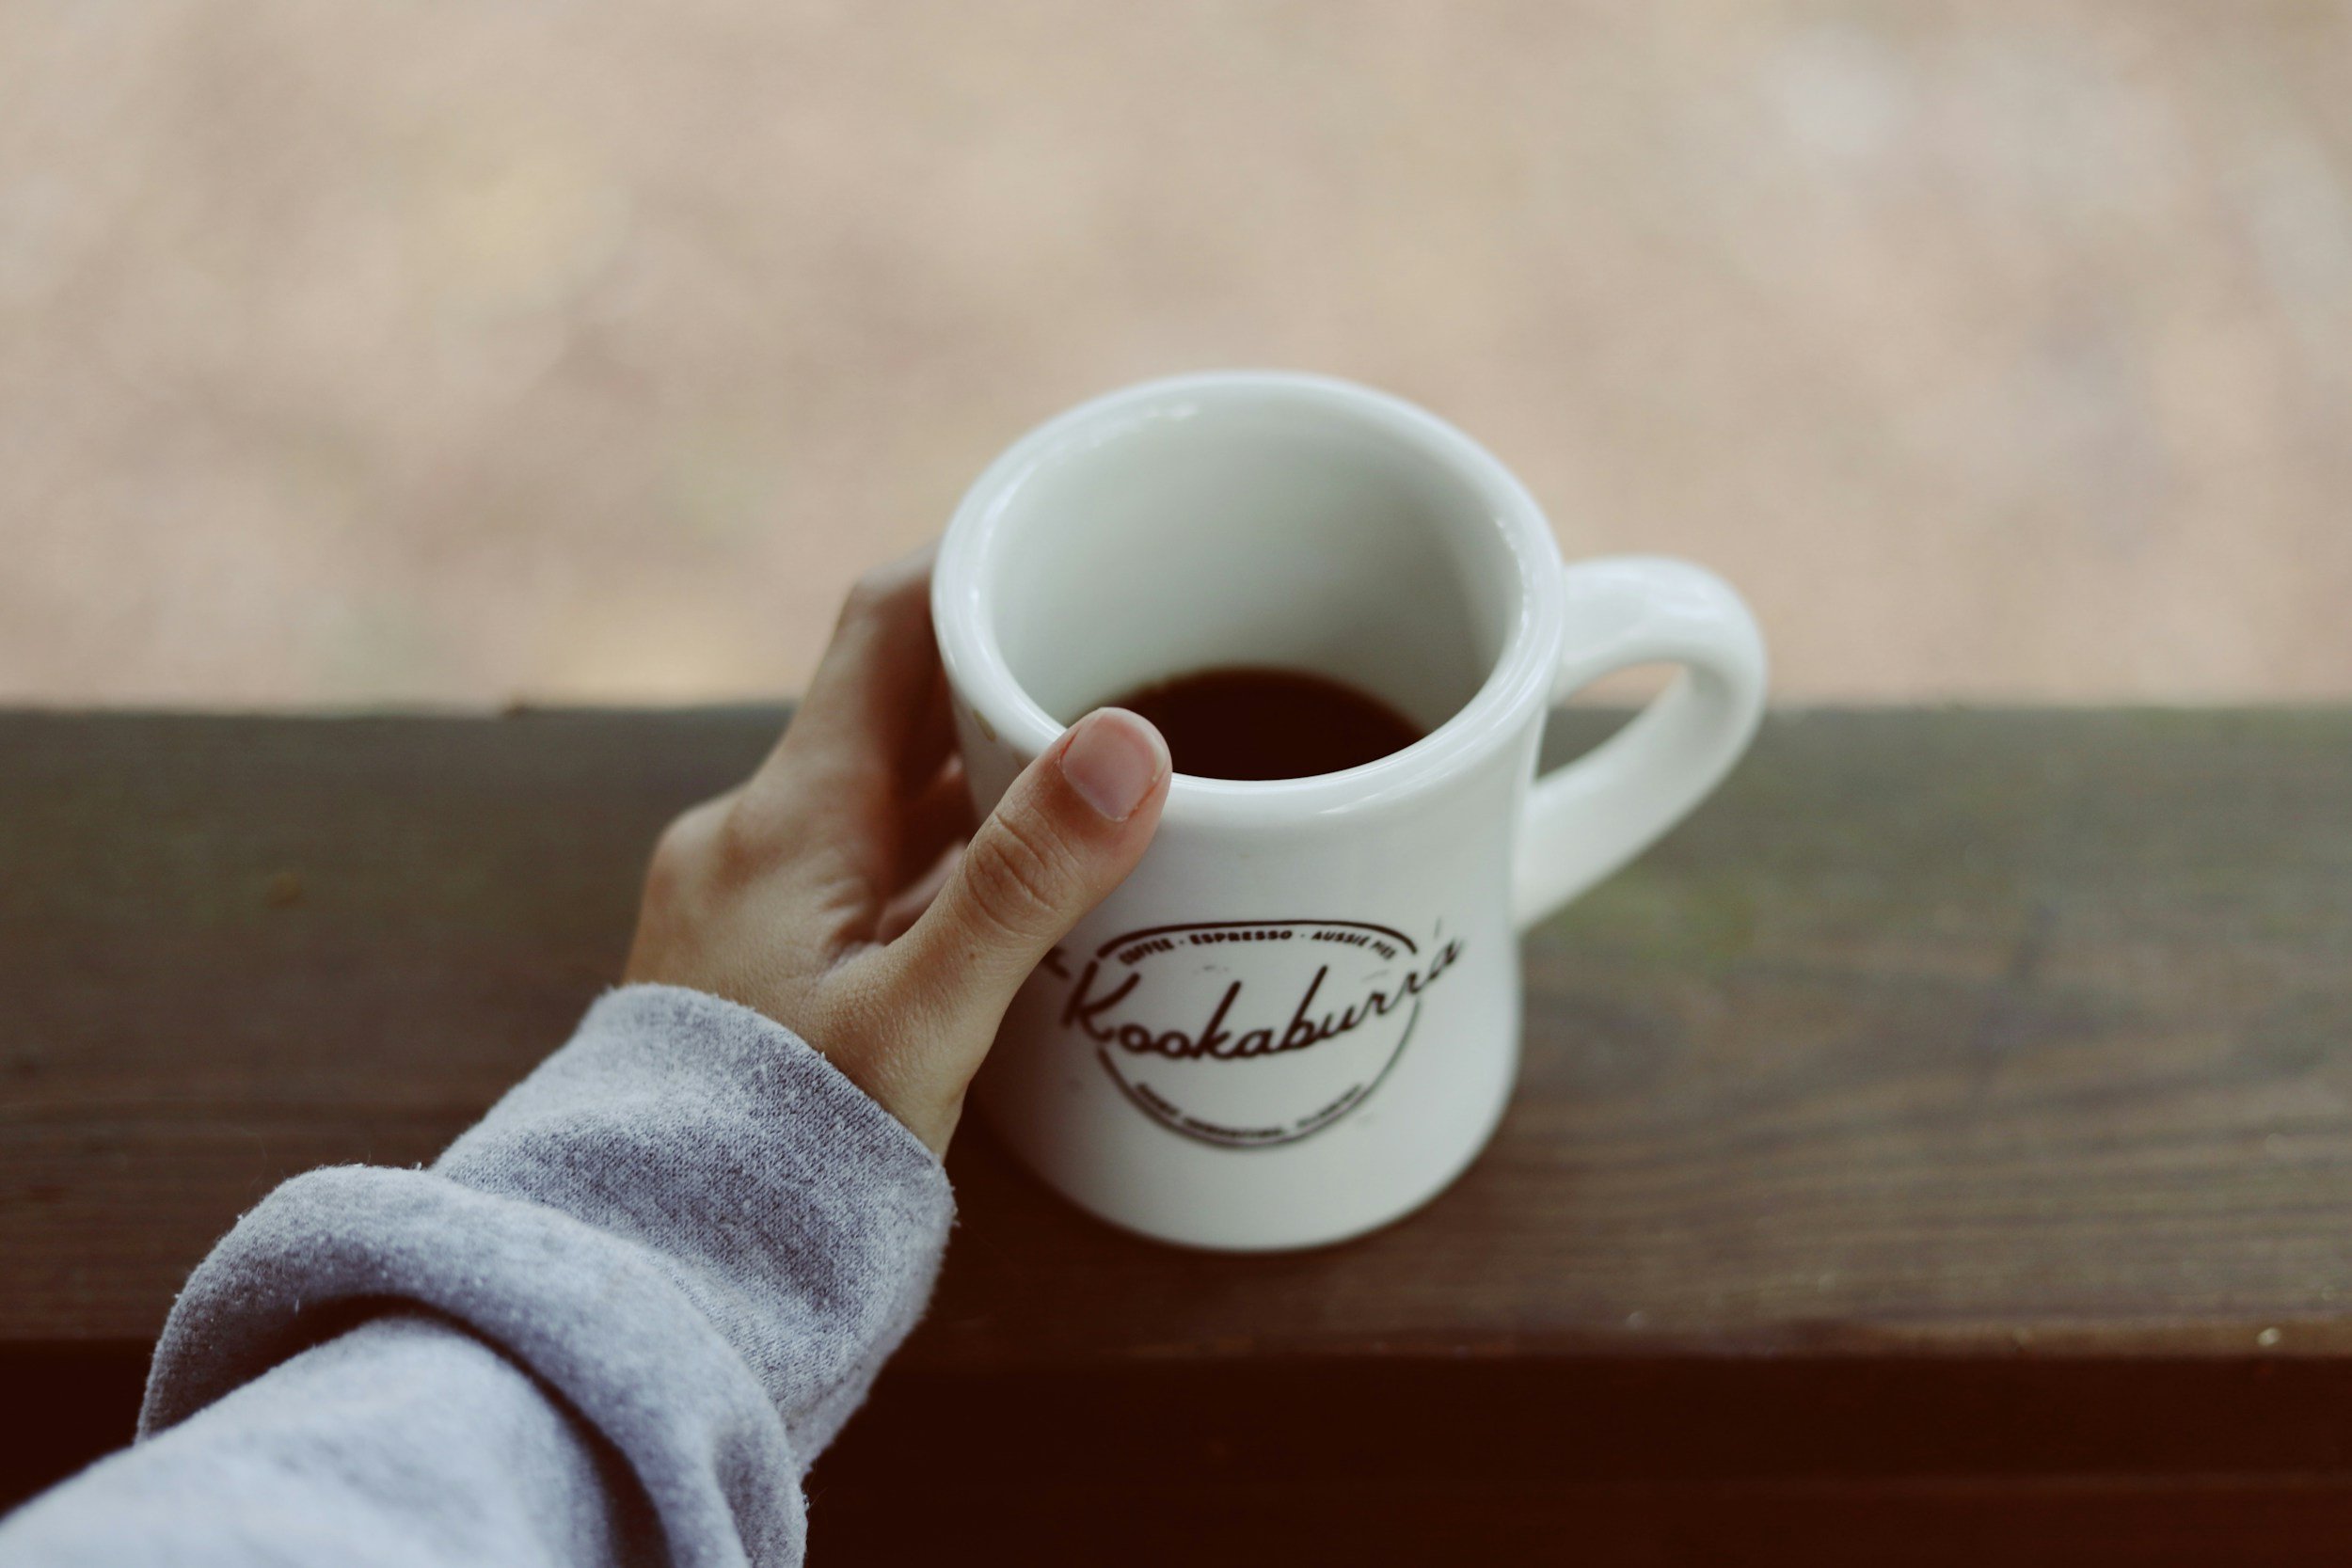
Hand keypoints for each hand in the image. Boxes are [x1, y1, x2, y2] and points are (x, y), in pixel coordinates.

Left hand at [623, 550, 1170, 1155]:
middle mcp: (757, 833)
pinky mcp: (757, 961)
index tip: (1077, 538)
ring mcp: (750, 897)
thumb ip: (1023, 882)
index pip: (889, 624)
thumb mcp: (919, 1022)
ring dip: (977, 770)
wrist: (648, 1277)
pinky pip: (865, 863)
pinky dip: (941, 849)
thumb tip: (1129, 740)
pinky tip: (1010, 888)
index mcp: (790, 815)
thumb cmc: (775, 1160)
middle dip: (1005, 671)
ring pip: (883, 790)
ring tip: (1096, 763)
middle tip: (1127, 652)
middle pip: (894, 703)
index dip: (981, 562)